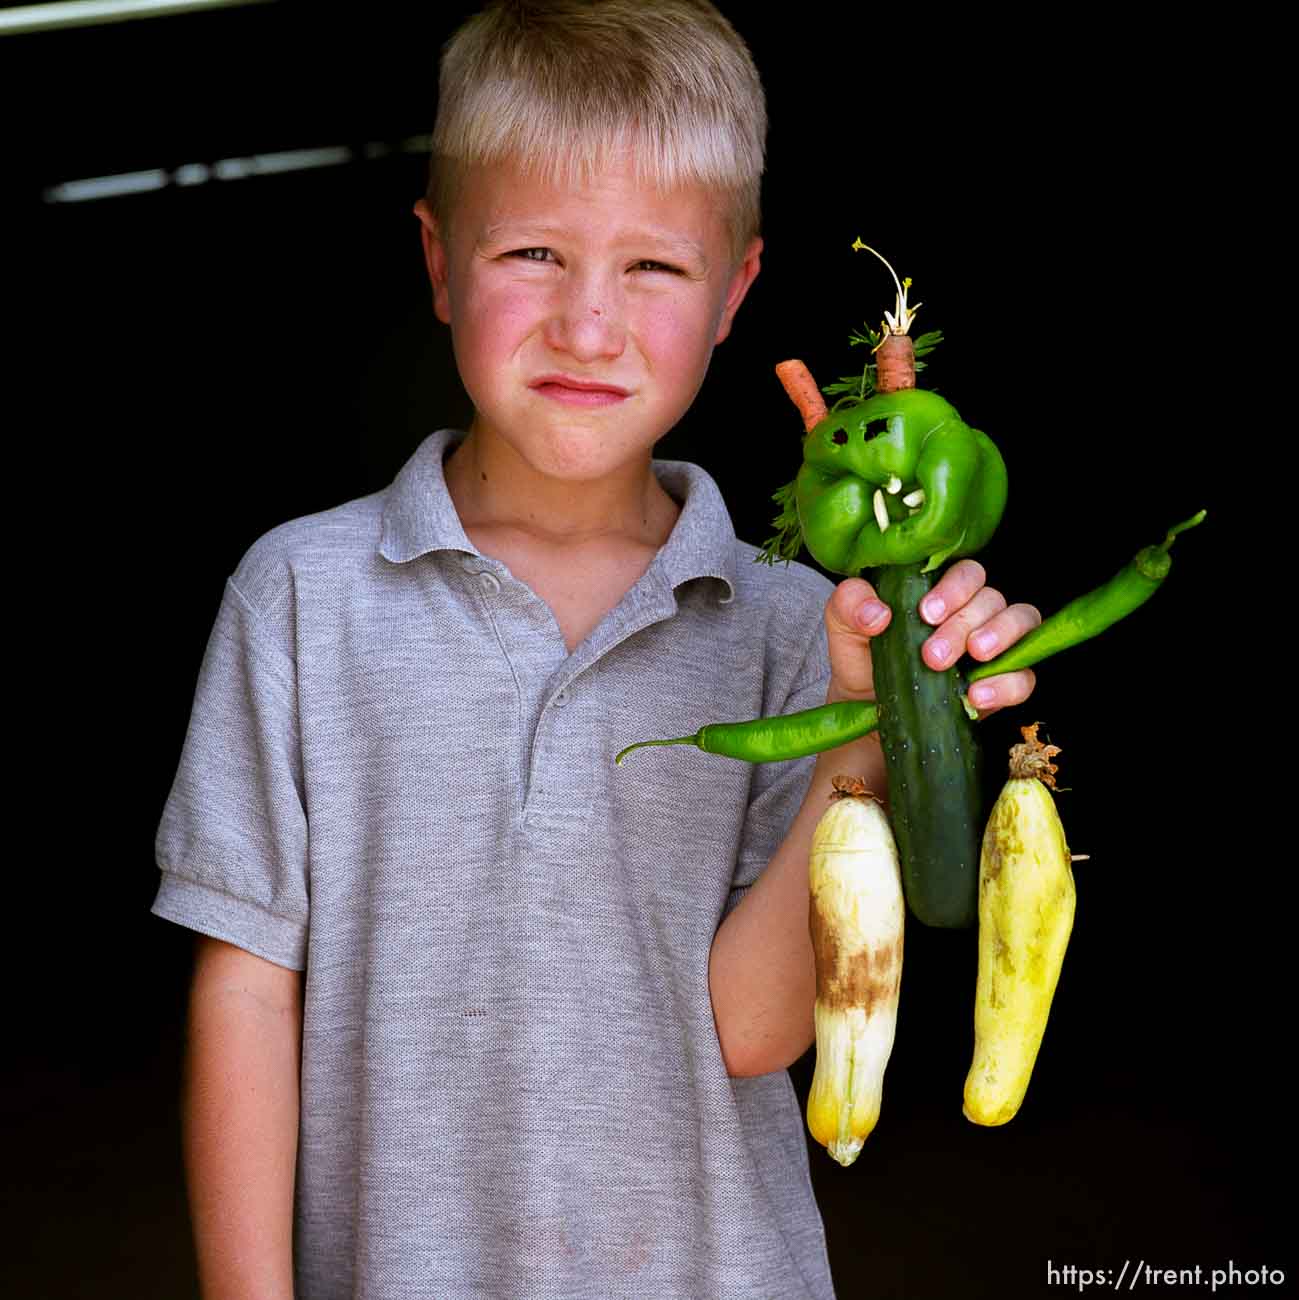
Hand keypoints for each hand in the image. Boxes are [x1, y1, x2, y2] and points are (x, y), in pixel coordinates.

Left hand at [823, 560, 1039, 715]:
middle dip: (963, 624)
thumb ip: (850, 604)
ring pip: (1021, 622)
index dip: (955, 587)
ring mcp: (993, 645)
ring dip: (999, 636)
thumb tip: (877, 613)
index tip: (927, 613)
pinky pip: (1024, 675)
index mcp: (940, 589)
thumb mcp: (843, 625)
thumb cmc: (863, 657)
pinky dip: (1006, 683)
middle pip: (991, 598)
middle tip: (932, 655)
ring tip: (973, 657)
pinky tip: (977, 695)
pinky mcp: (1002, 683)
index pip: (967, 571)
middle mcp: (973, 611)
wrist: (868, 711)